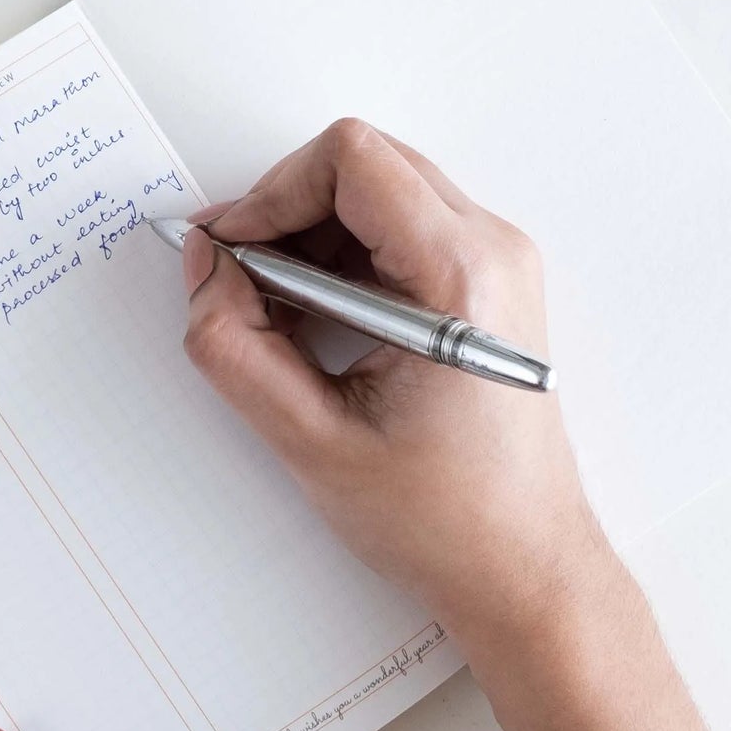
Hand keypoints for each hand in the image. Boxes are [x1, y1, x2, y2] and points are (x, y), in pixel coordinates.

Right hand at [179, 119, 607, 646]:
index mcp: (461, 276)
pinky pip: (402, 229)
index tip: (230, 249)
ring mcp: (497, 264)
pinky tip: (316, 321)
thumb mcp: (312, 442)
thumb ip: (236, 347)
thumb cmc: (447, 520)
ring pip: (382, 190)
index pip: (353, 160)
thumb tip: (204, 269)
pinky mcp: (486, 286)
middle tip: (239, 278)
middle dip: (287, 209)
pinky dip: (344, 256)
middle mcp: (493, 251)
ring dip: (312, 234)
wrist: (526, 569)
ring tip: (277, 313)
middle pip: (367, 164)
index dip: (272, 193)